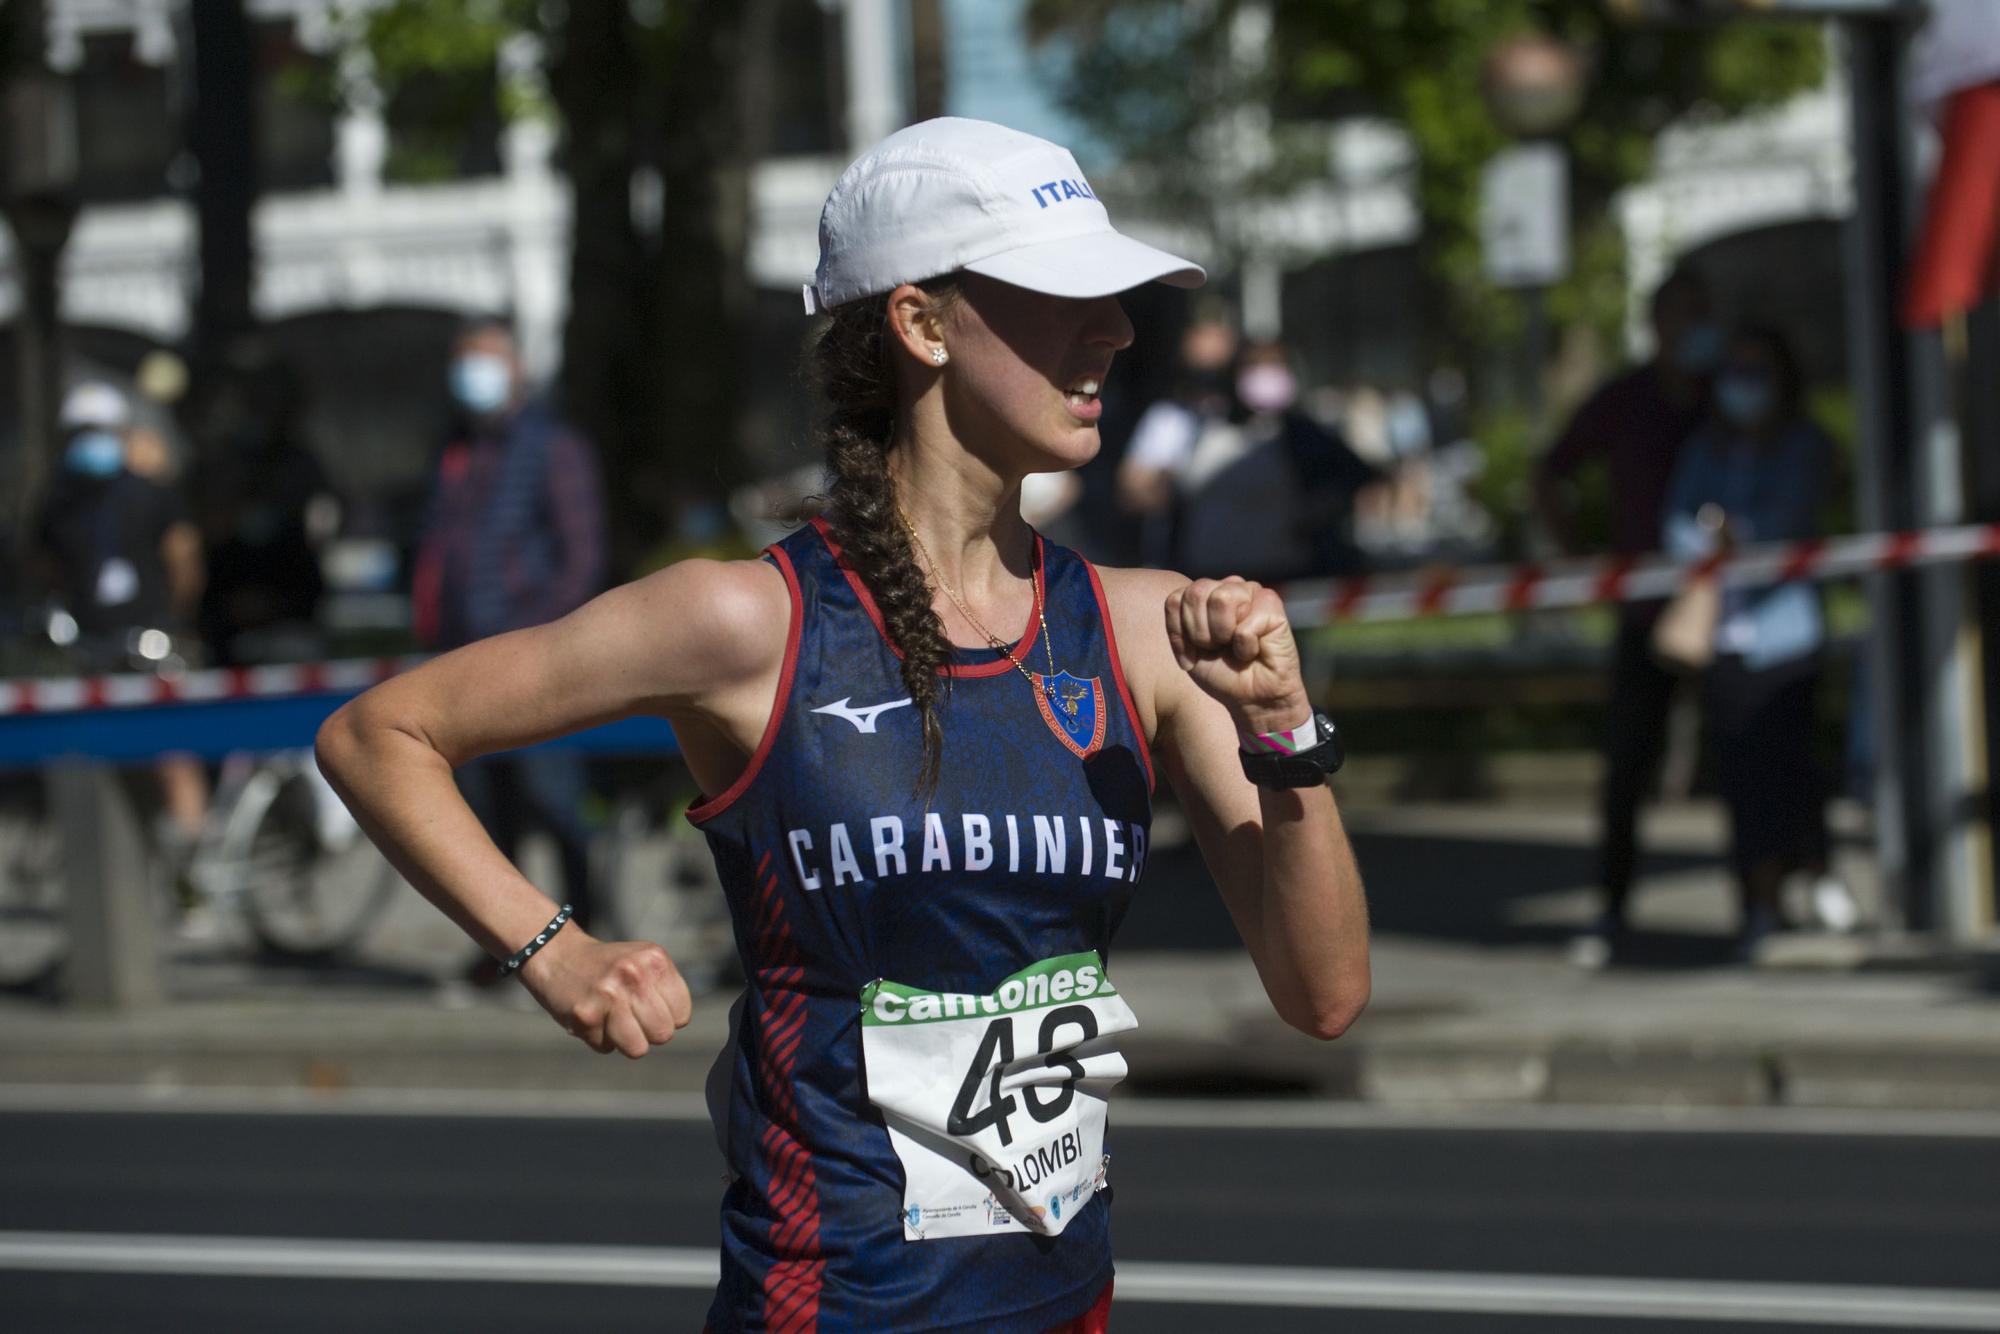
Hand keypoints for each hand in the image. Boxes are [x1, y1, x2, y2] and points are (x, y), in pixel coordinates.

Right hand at [517, 929, 693, 1057]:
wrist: (558, 955)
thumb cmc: (609, 966)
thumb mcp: (644, 962)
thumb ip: (665, 989)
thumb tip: (676, 1025)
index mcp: (654, 960)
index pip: (683, 1015)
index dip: (668, 1017)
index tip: (650, 1006)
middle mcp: (634, 975)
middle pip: (663, 1034)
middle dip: (649, 1032)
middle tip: (631, 1015)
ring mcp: (609, 997)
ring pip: (638, 1049)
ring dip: (626, 1041)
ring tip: (613, 1019)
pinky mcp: (585, 1017)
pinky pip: (606, 1048)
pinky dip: (599, 1038)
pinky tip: (592, 1016)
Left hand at [1164, 576, 1310, 735]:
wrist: (1252, 697)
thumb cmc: (1221, 672)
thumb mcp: (1189, 648)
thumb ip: (1180, 619)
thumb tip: (1184, 595)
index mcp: (1205, 594)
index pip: (1175, 600)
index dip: (1180, 633)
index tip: (1195, 652)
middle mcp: (1228, 586)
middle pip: (1196, 594)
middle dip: (1201, 633)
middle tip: (1218, 648)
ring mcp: (1250, 591)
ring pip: (1220, 599)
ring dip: (1223, 635)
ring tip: (1236, 646)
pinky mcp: (1271, 603)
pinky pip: (1244, 625)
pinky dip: (1245, 647)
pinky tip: (1255, 650)